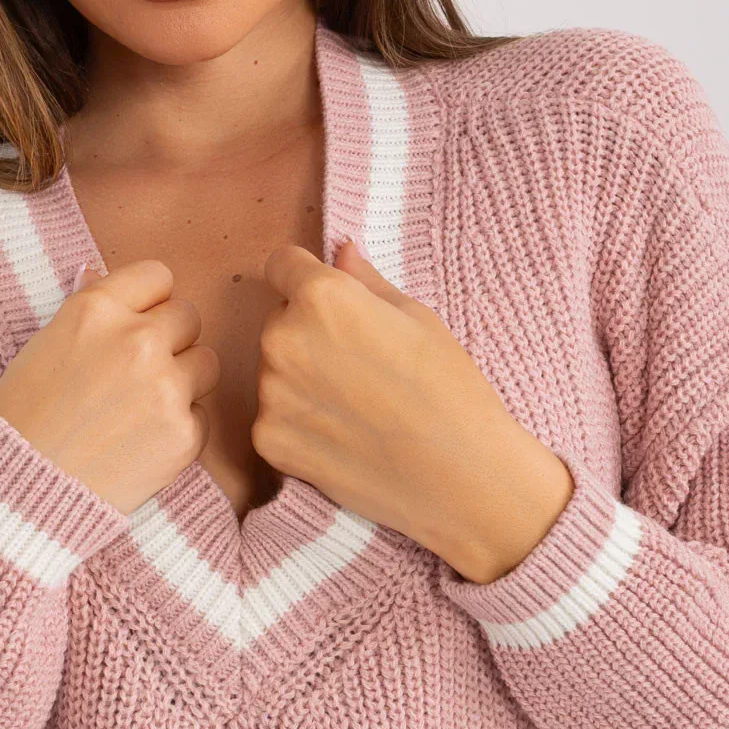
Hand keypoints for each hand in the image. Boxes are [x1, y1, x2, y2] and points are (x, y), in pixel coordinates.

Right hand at [0, 259, 219, 514]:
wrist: (22, 491)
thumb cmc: (23, 417)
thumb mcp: (44, 344)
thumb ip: (87, 309)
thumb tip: (99, 272)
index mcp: (96, 309)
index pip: (158, 276)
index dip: (148, 301)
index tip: (135, 324)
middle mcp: (136, 340)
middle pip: (188, 317)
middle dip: (169, 340)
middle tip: (135, 373)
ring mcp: (165, 387)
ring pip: (205, 363)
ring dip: (182, 380)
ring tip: (139, 407)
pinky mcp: (183, 432)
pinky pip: (201, 414)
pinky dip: (178, 428)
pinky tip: (140, 442)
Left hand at [254, 239, 574, 582]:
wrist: (461, 477)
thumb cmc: (450, 389)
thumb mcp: (418, 318)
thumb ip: (365, 282)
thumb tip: (340, 251)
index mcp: (321, 297)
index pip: (281, 265)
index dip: (306, 278)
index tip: (330, 302)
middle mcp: (282, 338)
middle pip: (280, 321)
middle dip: (309, 333)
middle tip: (360, 366)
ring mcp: (270, 393)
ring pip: (275, 371)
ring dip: (302, 380)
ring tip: (357, 406)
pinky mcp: (268, 441)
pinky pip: (274, 418)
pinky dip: (299, 425)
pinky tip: (344, 438)